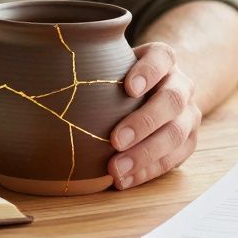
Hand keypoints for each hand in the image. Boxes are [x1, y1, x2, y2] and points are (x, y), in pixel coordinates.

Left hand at [107, 42, 200, 188]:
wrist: (158, 91)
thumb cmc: (123, 77)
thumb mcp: (113, 62)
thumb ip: (95, 64)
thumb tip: (47, 70)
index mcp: (164, 59)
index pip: (162, 58)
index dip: (148, 72)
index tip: (128, 88)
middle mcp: (182, 85)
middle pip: (171, 101)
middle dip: (144, 122)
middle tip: (116, 140)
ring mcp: (189, 114)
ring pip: (176, 134)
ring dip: (145, 155)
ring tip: (116, 169)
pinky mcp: (189, 141)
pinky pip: (174, 159)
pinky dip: (147, 171)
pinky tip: (124, 179)